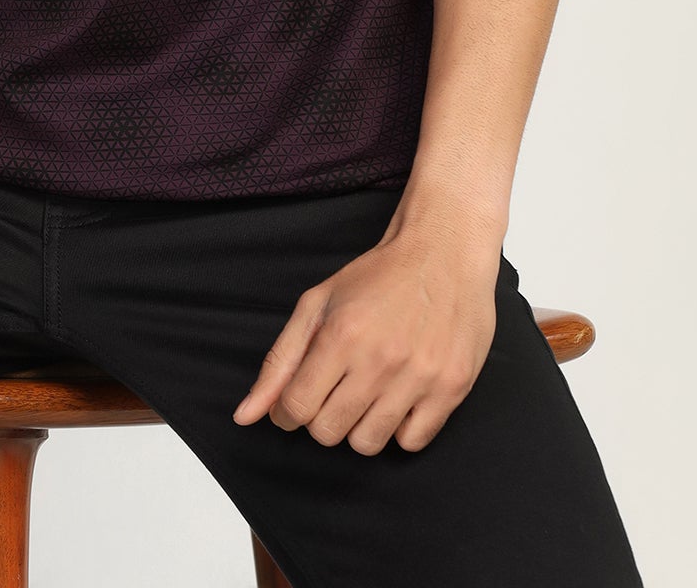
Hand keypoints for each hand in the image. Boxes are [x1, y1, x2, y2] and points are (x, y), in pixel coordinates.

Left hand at [231, 213, 501, 454]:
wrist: (443, 253)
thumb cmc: (377, 277)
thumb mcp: (318, 304)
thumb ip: (280, 361)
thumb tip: (244, 416)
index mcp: (341, 334)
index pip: (296, 408)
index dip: (288, 411)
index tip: (297, 401)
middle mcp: (380, 360)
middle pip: (328, 432)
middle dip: (321, 418)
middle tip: (334, 390)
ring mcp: (419, 377)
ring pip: (368, 443)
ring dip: (359, 426)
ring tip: (367, 393)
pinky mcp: (451, 389)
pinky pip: (411, 443)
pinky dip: (399, 428)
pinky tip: (398, 397)